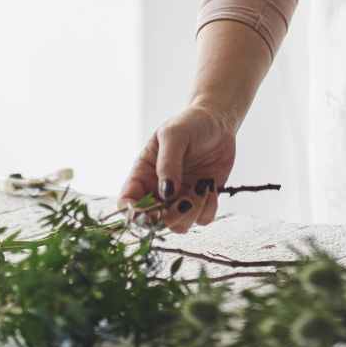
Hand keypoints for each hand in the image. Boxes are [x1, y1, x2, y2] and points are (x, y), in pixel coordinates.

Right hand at [116, 104, 236, 233]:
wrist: (218, 121)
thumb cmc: (190, 123)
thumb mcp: (174, 135)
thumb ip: (168, 163)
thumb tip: (166, 193)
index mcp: (143, 173)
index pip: (126, 202)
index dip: (134, 214)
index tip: (152, 212)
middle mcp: (159, 190)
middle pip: (153, 222)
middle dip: (168, 217)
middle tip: (185, 200)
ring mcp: (180, 197)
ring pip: (178, 225)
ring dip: (191, 212)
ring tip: (201, 187)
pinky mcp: (201, 200)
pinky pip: (202, 220)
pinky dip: (208, 209)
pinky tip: (210, 187)